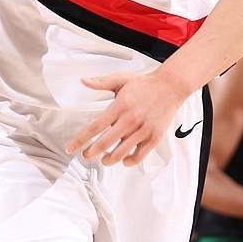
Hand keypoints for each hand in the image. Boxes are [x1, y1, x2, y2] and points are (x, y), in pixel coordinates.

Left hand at [67, 69, 184, 166]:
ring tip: (104, 159)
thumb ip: (101, 82)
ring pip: (121, 153)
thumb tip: (84, 81)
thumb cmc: (145, 84)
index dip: (81, 140)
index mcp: (120, 106)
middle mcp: (130, 119)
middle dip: (91, 153)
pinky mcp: (154, 137)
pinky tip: (123, 160)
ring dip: (108, 160)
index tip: (72, 148)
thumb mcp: (121, 80)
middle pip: (105, 143)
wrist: (171, 86)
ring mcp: (143, 130)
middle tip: (86, 155)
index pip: (95, 127)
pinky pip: (139, 156)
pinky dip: (128, 161)